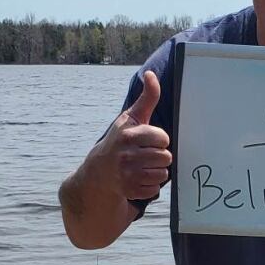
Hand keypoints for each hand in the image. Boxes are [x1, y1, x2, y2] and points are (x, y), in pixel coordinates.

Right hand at [88, 70, 171, 199]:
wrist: (98, 172)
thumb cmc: (120, 140)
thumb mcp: (131, 118)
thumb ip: (147, 97)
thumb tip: (151, 73)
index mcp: (128, 135)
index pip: (163, 138)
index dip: (159, 139)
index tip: (148, 140)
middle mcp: (126, 156)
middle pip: (166, 157)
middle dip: (159, 156)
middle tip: (146, 154)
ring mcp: (126, 175)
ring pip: (163, 174)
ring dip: (156, 170)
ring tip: (142, 166)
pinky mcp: (129, 191)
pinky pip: (155, 189)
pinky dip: (150, 185)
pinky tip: (138, 178)